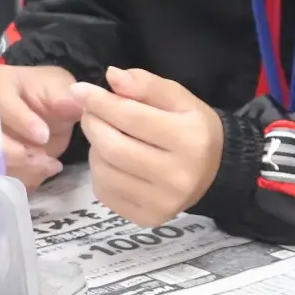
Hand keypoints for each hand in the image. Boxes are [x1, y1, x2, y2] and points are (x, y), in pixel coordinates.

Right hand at [0, 64, 81, 187]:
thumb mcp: (58, 86)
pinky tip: (41, 172)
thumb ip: (64, 99)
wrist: (38, 107)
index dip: (22, 121)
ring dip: (22, 170)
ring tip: (50, 166)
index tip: (44, 136)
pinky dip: (20, 178)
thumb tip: (77, 107)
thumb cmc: (46, 91)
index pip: (2, 103)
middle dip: (19, 154)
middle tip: (47, 160)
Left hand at [71, 68, 221, 225]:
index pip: (132, 118)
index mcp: (189, 139)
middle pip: (114, 147)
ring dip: (94, 148)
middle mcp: (177, 176)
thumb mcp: (178, 97)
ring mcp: (162, 202)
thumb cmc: (192, 127)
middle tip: (89, 112)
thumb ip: (146, 84)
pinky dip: (100, 172)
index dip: (100, 102)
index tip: (80, 90)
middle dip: (93, 124)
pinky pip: (105, 192)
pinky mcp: (148, 218)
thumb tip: (111, 77)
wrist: (214, 170)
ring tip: (105, 135)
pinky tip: (111, 160)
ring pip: (105, 171)